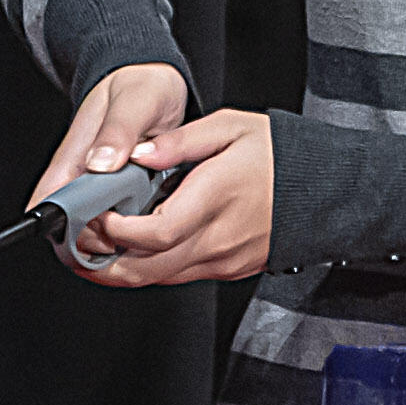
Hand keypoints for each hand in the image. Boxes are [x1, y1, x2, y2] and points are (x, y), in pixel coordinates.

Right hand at [37, 63, 189, 264]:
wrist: (156, 81)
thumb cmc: (140, 87)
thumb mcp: (134, 100)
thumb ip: (118, 131)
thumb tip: (99, 164)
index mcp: (72, 158)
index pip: (47, 205)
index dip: (66, 228)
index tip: (101, 228)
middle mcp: (81, 178)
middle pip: (72, 228)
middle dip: (99, 239)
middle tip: (134, 229)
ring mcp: (101, 188)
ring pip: (99, 230)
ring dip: (121, 236)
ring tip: (150, 224)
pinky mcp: (122, 194)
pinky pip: (123, 222)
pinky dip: (138, 228)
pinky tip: (158, 220)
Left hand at [82, 109, 274, 286]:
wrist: (327, 190)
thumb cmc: (282, 156)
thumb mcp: (231, 127)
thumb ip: (179, 141)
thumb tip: (138, 154)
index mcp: (216, 198)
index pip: (154, 233)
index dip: (117, 230)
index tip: (100, 214)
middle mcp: (218, 238)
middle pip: (146, 268)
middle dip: (103, 261)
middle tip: (78, 243)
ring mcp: (224, 259)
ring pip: (160, 278)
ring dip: (123, 268)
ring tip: (96, 246)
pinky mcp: (228, 269)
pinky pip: (180, 274)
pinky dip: (152, 265)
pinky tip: (136, 247)